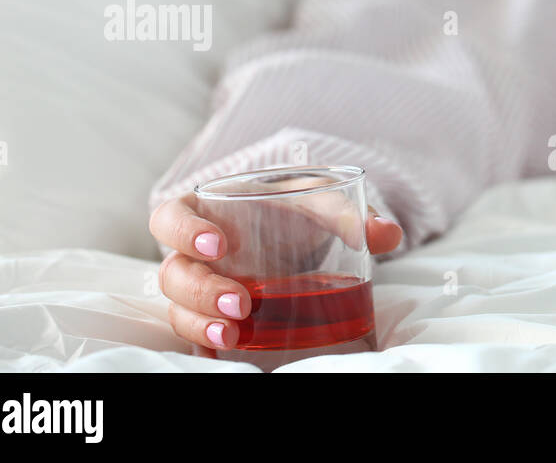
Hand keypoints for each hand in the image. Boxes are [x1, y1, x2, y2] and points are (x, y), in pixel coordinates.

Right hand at [148, 190, 401, 350]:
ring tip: (234, 336)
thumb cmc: (298, 209)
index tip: (218, 245)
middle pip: (174, 273)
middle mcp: (195, 253)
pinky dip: (204, 346)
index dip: (184, 231)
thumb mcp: (322, 201)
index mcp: (207, 212)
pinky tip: (222, 355)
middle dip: (202, 292)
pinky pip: (196, 334)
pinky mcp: (214, 315)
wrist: (300, 230)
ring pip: (180, 308)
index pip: (170, 218)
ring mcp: (202, 287)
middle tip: (242, 304)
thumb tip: (385, 234)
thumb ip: (350, 213)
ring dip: (201, 324)